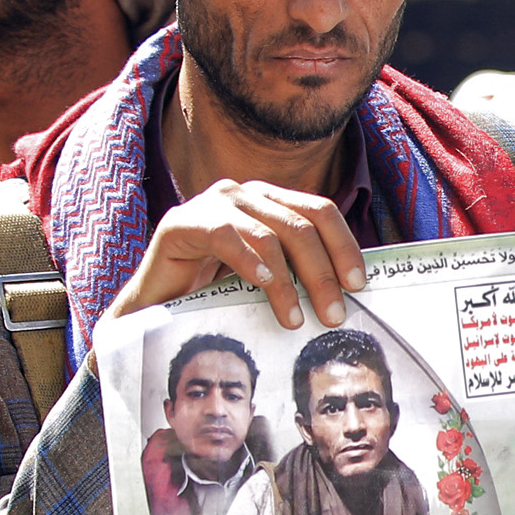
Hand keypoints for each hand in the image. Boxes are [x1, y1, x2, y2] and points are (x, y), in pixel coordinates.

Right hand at [107, 180, 364, 330]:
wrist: (156, 308)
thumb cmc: (215, 295)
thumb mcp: (268, 279)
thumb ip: (301, 272)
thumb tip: (353, 290)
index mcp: (270, 203)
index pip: (321, 211)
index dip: (344, 245)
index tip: (359, 285)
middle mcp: (244, 194)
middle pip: (300, 224)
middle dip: (323, 273)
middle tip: (333, 314)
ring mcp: (212, 203)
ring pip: (268, 233)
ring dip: (288, 281)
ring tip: (295, 319)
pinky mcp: (181, 222)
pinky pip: (226, 235)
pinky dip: (250, 261)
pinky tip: (264, 285)